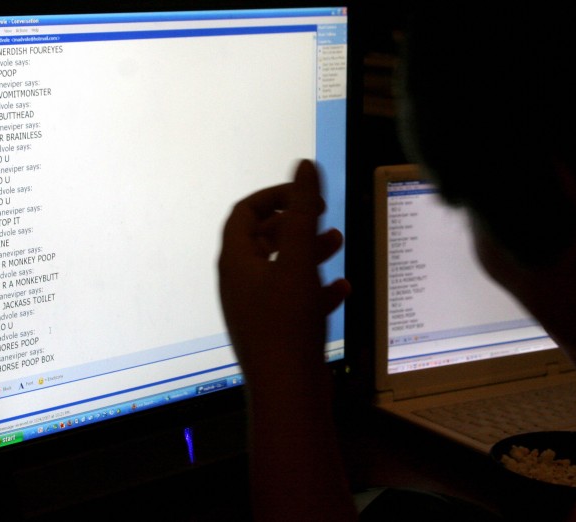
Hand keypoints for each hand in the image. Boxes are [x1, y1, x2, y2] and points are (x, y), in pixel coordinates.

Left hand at [218, 159, 349, 384]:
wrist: (288, 393)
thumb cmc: (287, 324)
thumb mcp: (299, 261)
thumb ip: (302, 212)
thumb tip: (304, 166)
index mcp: (236, 262)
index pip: (244, 212)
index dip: (274, 196)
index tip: (305, 194)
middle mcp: (240, 283)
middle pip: (263, 239)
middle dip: (295, 224)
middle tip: (323, 217)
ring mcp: (255, 308)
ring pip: (280, 268)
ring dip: (307, 253)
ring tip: (337, 244)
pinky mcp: (273, 331)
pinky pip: (292, 299)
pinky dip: (314, 287)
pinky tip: (339, 288)